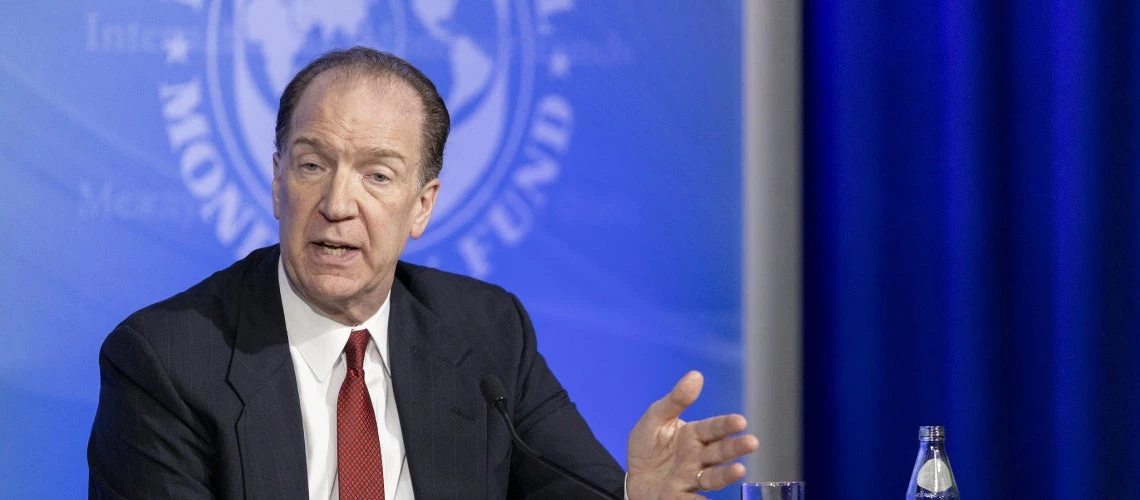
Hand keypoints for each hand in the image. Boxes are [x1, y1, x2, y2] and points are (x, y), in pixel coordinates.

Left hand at [626, 371, 758, 498]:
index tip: (740, 421)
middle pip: (719, 452)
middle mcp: (697, 457)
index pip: (713, 428)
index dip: (726, 425)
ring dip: (726, 474)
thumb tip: (696, 375)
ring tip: (739, 470)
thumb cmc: (648, 446)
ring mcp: (691, 478)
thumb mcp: (656, 418)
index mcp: (693, 435)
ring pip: (713, 476)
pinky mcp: (680, 497)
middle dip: (735, 447)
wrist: (633, 477)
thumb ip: (675, 400)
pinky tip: (708, 499)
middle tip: (751, 443)